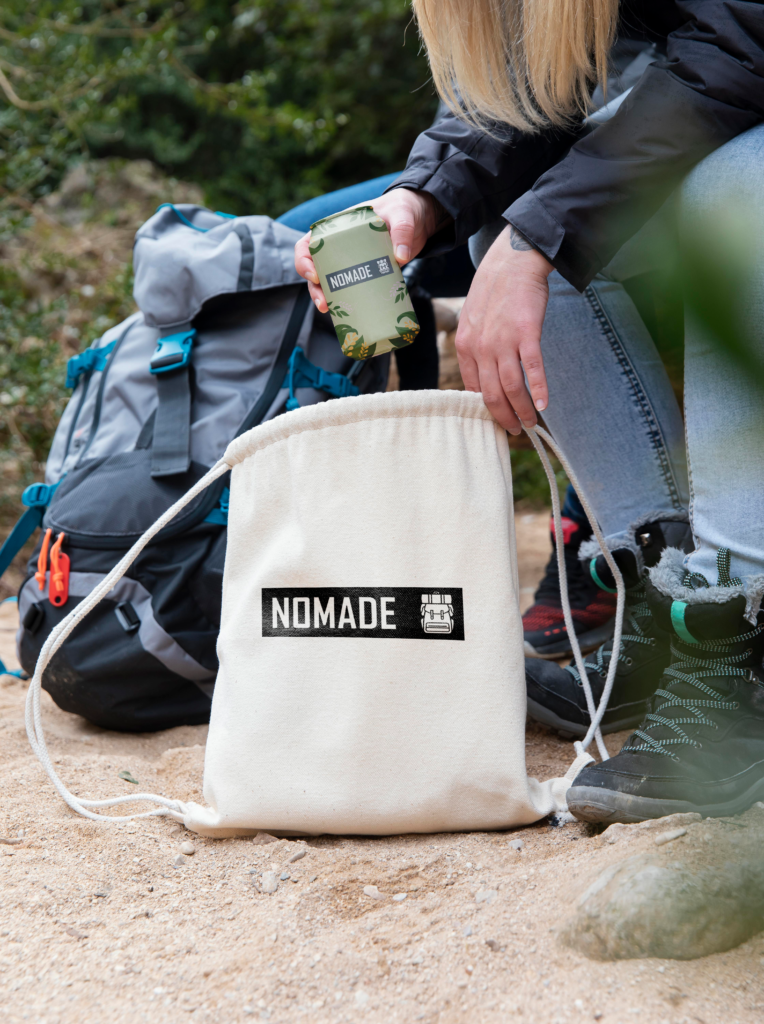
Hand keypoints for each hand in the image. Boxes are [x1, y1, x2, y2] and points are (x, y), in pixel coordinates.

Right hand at [294, 188, 447, 312]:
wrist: (418, 222)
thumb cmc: (402, 210)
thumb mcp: (402, 215)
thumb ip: (403, 230)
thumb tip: (401, 257)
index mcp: (338, 228)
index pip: (309, 243)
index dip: (304, 260)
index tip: (315, 275)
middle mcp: (339, 247)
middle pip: (315, 268)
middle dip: (314, 288)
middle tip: (324, 303)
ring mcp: (351, 263)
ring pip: (329, 283)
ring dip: (326, 299)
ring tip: (329, 311)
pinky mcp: (364, 275)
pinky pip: (349, 291)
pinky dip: (346, 303)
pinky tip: (348, 315)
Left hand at [456, 225, 553, 434]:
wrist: (511, 262)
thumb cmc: (494, 293)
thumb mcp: (472, 323)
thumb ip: (474, 351)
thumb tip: (479, 382)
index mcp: (465, 347)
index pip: (473, 390)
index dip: (485, 410)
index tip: (497, 421)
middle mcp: (481, 347)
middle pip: (491, 394)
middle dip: (504, 418)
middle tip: (515, 431)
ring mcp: (504, 340)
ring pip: (511, 387)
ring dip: (522, 410)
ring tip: (531, 422)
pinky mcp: (527, 332)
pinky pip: (533, 368)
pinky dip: (539, 389)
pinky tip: (544, 404)